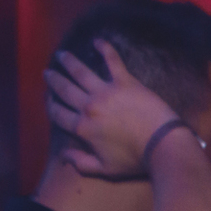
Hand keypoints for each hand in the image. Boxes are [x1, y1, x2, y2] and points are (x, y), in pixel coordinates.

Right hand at [44, 41, 180, 179]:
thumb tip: (64, 156)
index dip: (51, 107)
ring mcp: (106, 92)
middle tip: (48, 72)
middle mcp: (89, 107)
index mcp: (82, 128)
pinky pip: (112, 61)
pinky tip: (98, 41)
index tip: (48, 100)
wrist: (162, 144)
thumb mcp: (105, 169)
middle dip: (54, 81)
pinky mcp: (125, 82)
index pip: (58, 115)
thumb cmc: (135, 160)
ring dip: (69, 62)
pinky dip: (105, 49)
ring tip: (62, 55)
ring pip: (81, 72)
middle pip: (65, 90)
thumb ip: (81, 163)